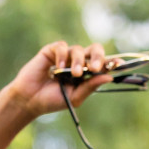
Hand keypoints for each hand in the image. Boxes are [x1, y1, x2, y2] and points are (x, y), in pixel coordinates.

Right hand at [2, 41, 125, 120]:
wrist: (29, 101)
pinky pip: (61, 47)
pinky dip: (62, 56)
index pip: (103, 64)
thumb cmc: (51, 101)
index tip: (119, 65)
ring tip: (74, 74)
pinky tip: (58, 69)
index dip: (112, 62)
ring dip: (79, 61)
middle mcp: (78, 62)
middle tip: (97, 67)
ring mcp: (65, 56)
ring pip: (78, 50)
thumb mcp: (74, 98)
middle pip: (95, 50)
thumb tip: (109, 77)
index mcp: (86, 74)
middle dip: (99, 56)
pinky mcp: (51, 51)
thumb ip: (90, 87)